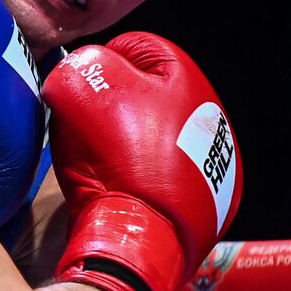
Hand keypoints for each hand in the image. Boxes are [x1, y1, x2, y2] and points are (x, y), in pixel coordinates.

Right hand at [42, 32, 242, 290]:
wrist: (141, 242)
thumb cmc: (119, 164)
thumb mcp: (85, 95)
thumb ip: (80, 67)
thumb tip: (78, 69)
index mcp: (189, 81)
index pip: (138, 48)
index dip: (100, 63)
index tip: (80, 89)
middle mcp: (210, 120)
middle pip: (148, 94)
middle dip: (114, 103)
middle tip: (86, 123)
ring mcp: (212, 166)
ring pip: (155, 135)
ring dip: (127, 139)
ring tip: (99, 158)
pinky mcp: (203, 202)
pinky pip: (163, 174)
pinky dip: (141, 174)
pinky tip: (119, 187)